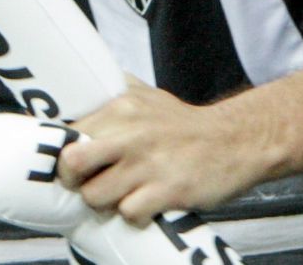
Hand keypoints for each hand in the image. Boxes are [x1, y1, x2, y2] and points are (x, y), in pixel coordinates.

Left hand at [57, 77, 275, 223]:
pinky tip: (144, 204)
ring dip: (103, 202)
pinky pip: (128, 213)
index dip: (66, 152)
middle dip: (72, 179)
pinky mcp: (168, 191)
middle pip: (71, 162)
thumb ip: (114, 91)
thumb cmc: (184, 124)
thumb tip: (81, 87)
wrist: (235, 140)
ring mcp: (149, 164)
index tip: (73, 162)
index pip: (69, 133)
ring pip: (95, 195)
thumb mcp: (147, 94)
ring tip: (118, 195)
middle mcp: (131, 133)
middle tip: (86, 182)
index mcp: (121, 108)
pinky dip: (133, 214)